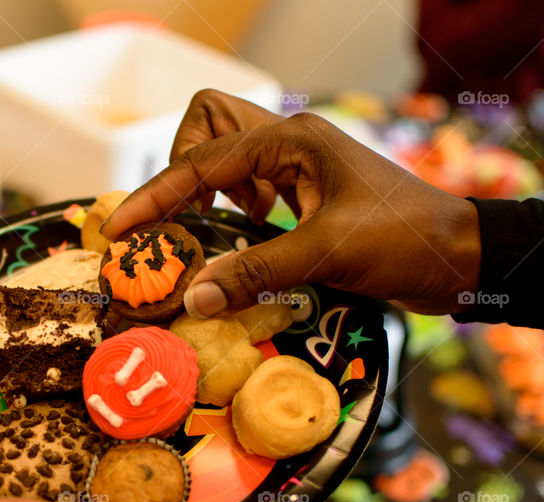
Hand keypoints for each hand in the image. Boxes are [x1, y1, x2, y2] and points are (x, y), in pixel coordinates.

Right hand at [101, 90, 480, 317]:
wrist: (459, 256)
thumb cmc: (402, 240)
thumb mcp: (324, 254)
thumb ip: (253, 272)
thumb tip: (191, 297)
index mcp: (290, 140)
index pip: (201, 161)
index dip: (155, 196)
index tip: (121, 229)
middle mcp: (287, 142)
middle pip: (207, 126)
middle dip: (184, 169)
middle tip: (186, 217)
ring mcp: (295, 164)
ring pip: (226, 156)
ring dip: (209, 191)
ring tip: (218, 230)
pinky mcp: (302, 189)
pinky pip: (247, 186)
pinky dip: (234, 210)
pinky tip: (249, 238)